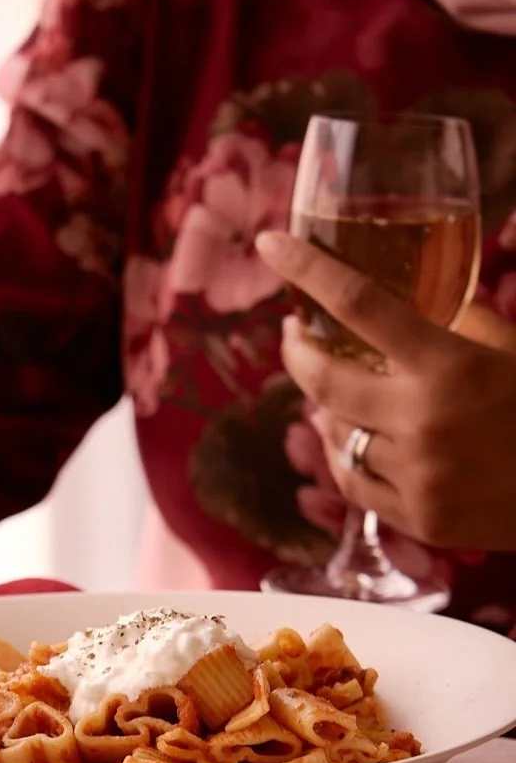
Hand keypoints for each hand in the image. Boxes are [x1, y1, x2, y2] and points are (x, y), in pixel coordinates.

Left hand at [255, 230, 515, 551]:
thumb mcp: (510, 350)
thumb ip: (459, 322)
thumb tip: (413, 296)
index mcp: (449, 365)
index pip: (357, 304)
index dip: (307, 269)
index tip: (270, 245)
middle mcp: (422, 421)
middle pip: (322, 380)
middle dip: (296, 353)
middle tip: (294, 336)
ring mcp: (415, 475)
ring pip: (336, 434)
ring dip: (326, 409)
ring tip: (336, 392)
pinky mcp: (416, 517)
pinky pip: (353, 480)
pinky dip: (346, 455)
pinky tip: (351, 439)